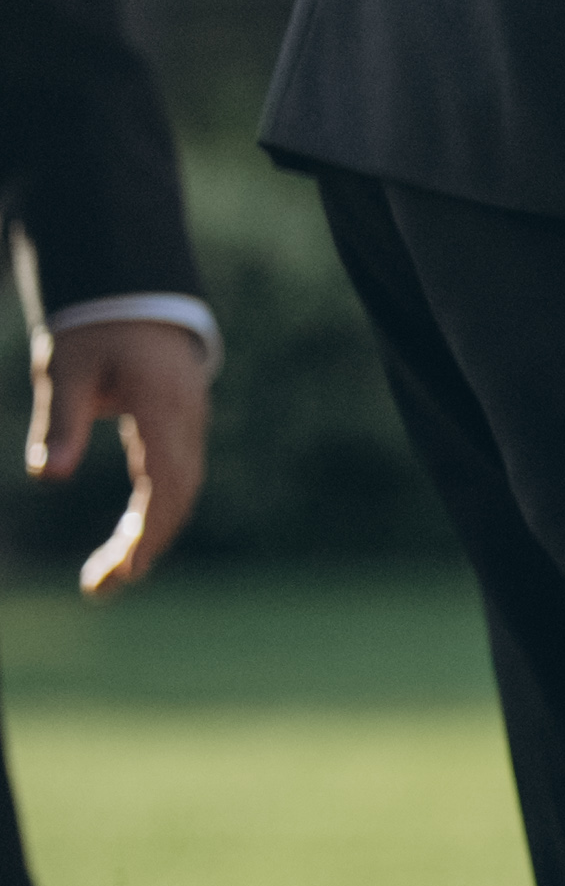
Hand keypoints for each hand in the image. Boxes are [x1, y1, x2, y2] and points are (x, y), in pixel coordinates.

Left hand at [31, 314, 206, 599]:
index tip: (125, 572)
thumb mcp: (64, 369)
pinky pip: (178, 481)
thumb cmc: (94, 331)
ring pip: (181, 493)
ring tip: (108, 575)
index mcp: (162, 407)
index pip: (166, 481)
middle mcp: (188, 422)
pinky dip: (156, 515)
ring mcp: (191, 427)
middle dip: (145, 547)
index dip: (150, 531)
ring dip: (150, 537)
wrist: (134, 298)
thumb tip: (51, 478)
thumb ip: (60, 421)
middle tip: (100, 587)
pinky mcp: (182, 431)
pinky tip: (130, 538)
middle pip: (179, 497)